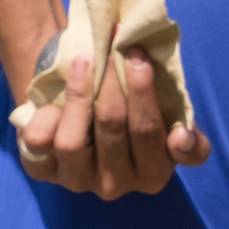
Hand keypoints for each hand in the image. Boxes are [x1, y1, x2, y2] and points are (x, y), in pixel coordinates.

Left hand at [17, 43, 209, 198]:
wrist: (83, 107)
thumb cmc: (132, 111)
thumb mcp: (167, 122)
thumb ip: (188, 136)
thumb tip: (182, 137)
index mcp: (152, 174)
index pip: (151, 136)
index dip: (145, 96)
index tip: (140, 60)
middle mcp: (115, 185)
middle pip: (112, 126)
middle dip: (113, 77)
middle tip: (115, 43)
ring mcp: (77, 180)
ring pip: (72, 141)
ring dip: (79, 92)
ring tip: (86, 60)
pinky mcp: (43, 170)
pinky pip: (40, 142)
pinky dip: (46, 115)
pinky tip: (54, 98)